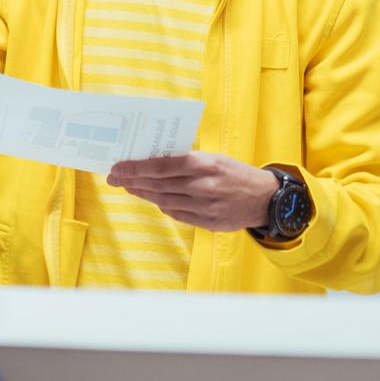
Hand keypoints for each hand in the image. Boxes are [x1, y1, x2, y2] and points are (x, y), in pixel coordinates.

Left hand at [107, 151, 279, 232]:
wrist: (265, 199)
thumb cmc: (236, 173)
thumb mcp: (214, 158)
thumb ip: (187, 160)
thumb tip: (154, 161)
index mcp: (204, 164)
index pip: (161, 166)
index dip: (136, 167)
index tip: (118, 167)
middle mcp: (202, 186)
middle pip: (158, 184)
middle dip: (132, 180)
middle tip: (114, 177)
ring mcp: (204, 207)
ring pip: (163, 200)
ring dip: (142, 194)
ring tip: (128, 187)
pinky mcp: (206, 222)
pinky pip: (176, 213)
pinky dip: (162, 205)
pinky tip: (152, 199)